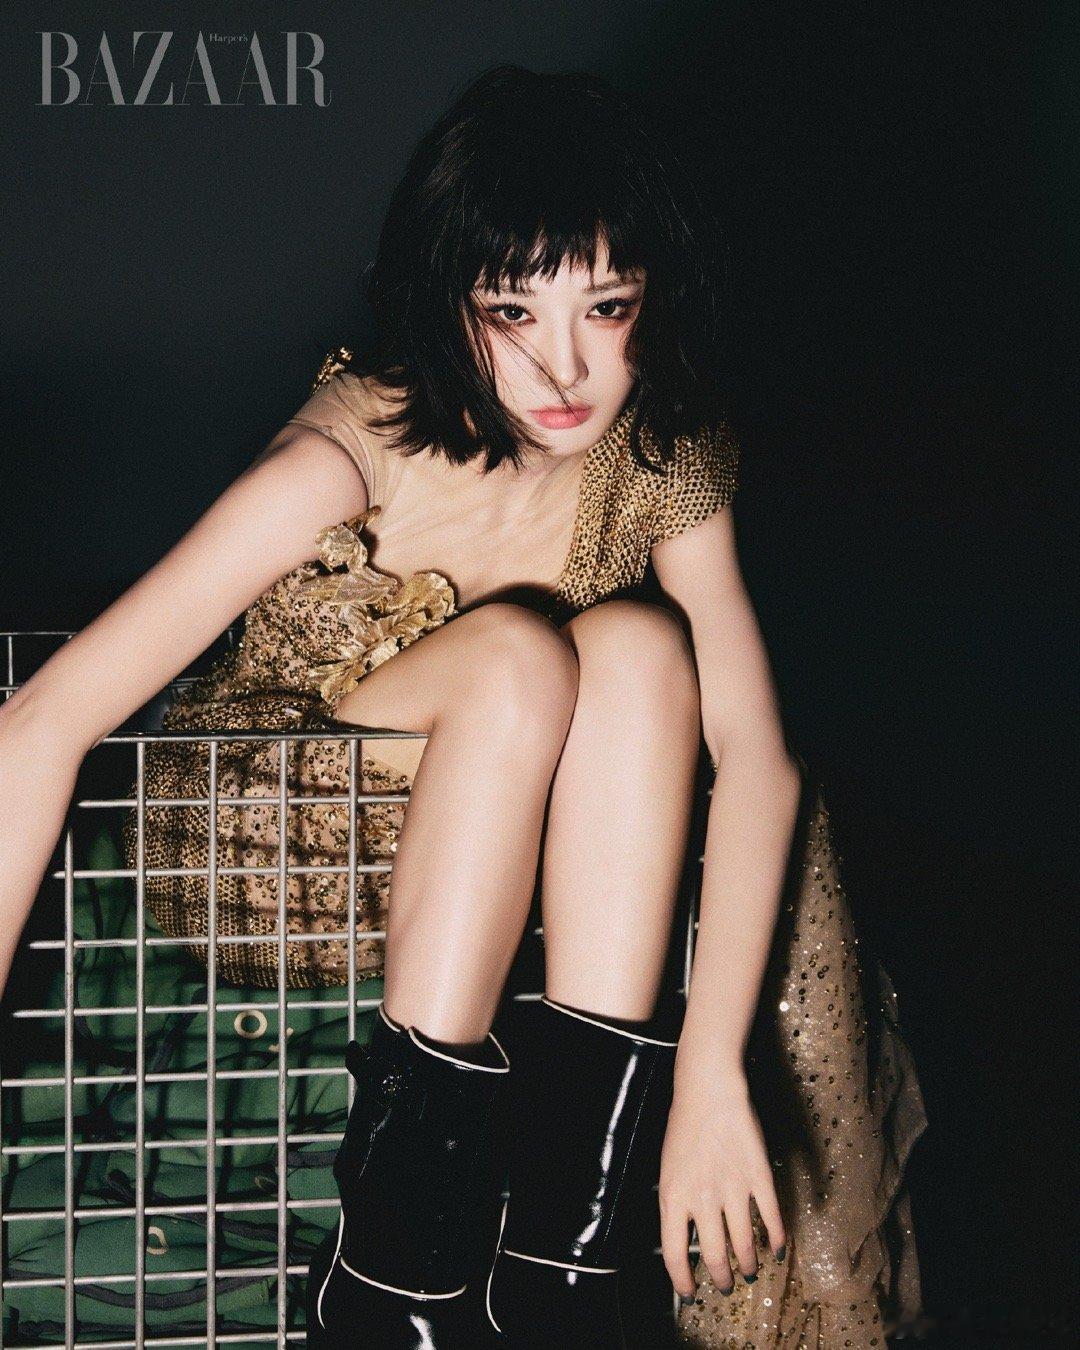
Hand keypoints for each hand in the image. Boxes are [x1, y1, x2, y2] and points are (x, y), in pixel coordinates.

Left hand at [658, 1067, 785, 1299]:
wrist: (709, 1090)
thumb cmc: (685, 1125)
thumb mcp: (669, 1167)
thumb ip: (677, 1201)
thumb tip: (685, 1232)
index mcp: (673, 1196)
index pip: (675, 1253)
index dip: (682, 1280)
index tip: (690, 1292)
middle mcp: (703, 1199)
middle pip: (714, 1256)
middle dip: (722, 1278)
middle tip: (727, 1286)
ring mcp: (733, 1189)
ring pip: (744, 1244)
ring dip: (748, 1264)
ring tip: (750, 1271)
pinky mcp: (758, 1177)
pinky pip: (771, 1217)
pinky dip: (777, 1238)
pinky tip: (778, 1248)